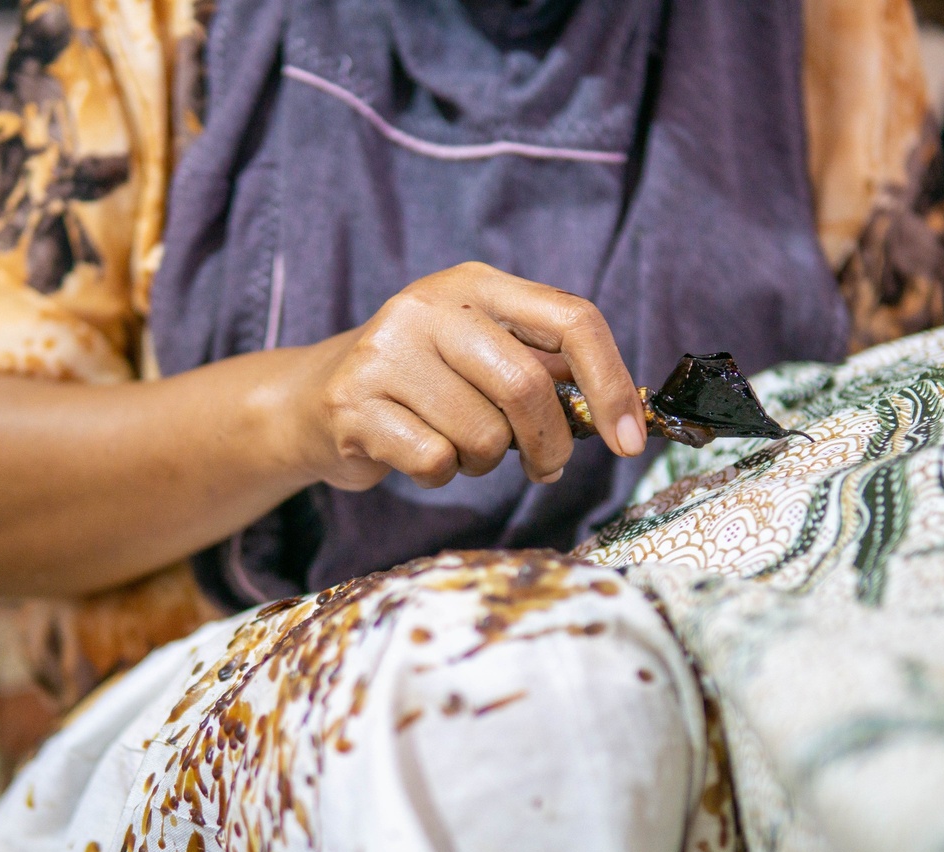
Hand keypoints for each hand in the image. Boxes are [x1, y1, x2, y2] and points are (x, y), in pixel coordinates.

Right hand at [295, 262, 646, 491]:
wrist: (310, 401)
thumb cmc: (421, 386)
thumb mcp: (481, 356)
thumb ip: (543, 371)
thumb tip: (622, 416)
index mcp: (476, 285)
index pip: (572, 318)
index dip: (612, 384)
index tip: (633, 440)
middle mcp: (429, 306)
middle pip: (527, 385)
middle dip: (551, 443)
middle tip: (547, 467)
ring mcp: (386, 353)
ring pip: (483, 435)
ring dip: (486, 461)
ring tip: (457, 446)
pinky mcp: (353, 405)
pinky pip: (436, 461)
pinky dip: (442, 474)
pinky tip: (419, 455)